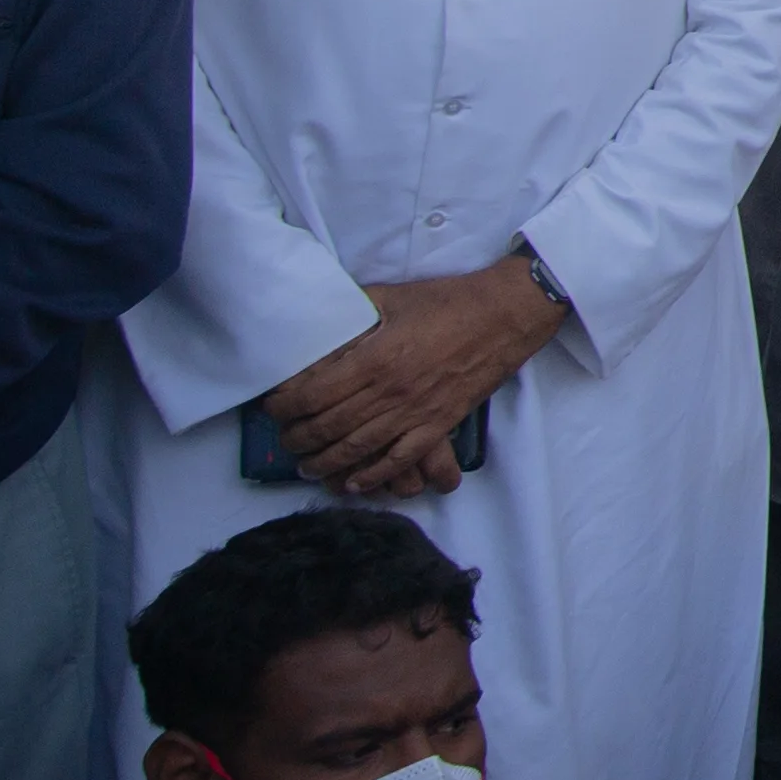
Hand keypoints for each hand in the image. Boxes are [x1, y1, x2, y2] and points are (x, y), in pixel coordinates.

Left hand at [260, 260, 555, 492]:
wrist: (506, 314)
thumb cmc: (450, 301)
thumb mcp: (394, 297)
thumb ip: (354, 311)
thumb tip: (322, 318)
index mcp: (374, 358)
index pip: (313, 394)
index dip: (285, 406)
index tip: (274, 408)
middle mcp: (389, 392)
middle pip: (329, 427)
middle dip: (298, 438)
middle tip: (285, 439)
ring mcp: (415, 413)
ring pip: (358, 449)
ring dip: (325, 462)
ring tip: (307, 467)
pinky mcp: (438, 424)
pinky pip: (400, 459)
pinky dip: (374, 475)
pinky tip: (354, 482)